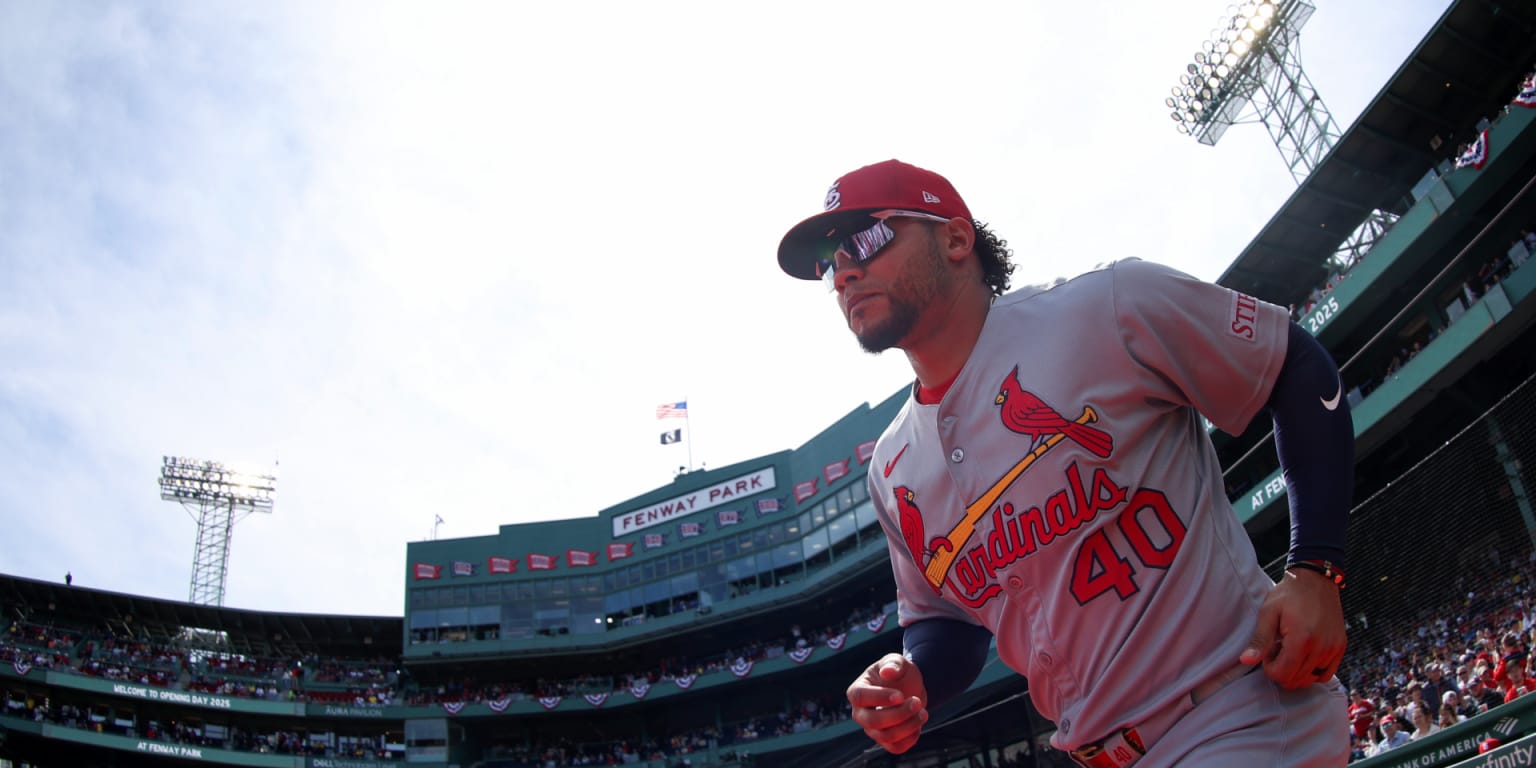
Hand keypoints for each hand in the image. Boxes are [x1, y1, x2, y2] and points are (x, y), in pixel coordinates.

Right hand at [847, 653, 928, 752]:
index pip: (860, 697)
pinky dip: (911, 737)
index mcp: (857, 690)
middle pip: (873, 721)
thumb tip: (887, 672)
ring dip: (909, 725)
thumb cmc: (899, 672)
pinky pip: (896, 747)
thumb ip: (893, 663)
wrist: (909, 686)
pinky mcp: (886, 741)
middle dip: (899, 714)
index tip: (901, 695)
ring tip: (923, 711)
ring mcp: (872, 730)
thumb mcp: (898, 661)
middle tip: (917, 702)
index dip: (880, 698)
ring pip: (886, 736)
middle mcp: (860, 713)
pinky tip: (919, 721)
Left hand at [1239, 567, 1345, 687]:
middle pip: (1296, 680)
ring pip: (1311, 679)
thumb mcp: (1268, 613)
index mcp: (1302, 640)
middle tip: (1278, 650)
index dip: (1270, 669)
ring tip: (1290, 650)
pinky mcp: (1340, 647)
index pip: (1283, 675)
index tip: (1268, 652)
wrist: (1316, 580)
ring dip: (1297, 671)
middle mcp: (1321, 648)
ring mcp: (1333, 649)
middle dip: (1282, 670)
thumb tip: (1246, 660)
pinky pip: (1326, 673)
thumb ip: (1260, 640)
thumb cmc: (1289, 594)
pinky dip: (1313, 672)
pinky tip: (1303, 656)